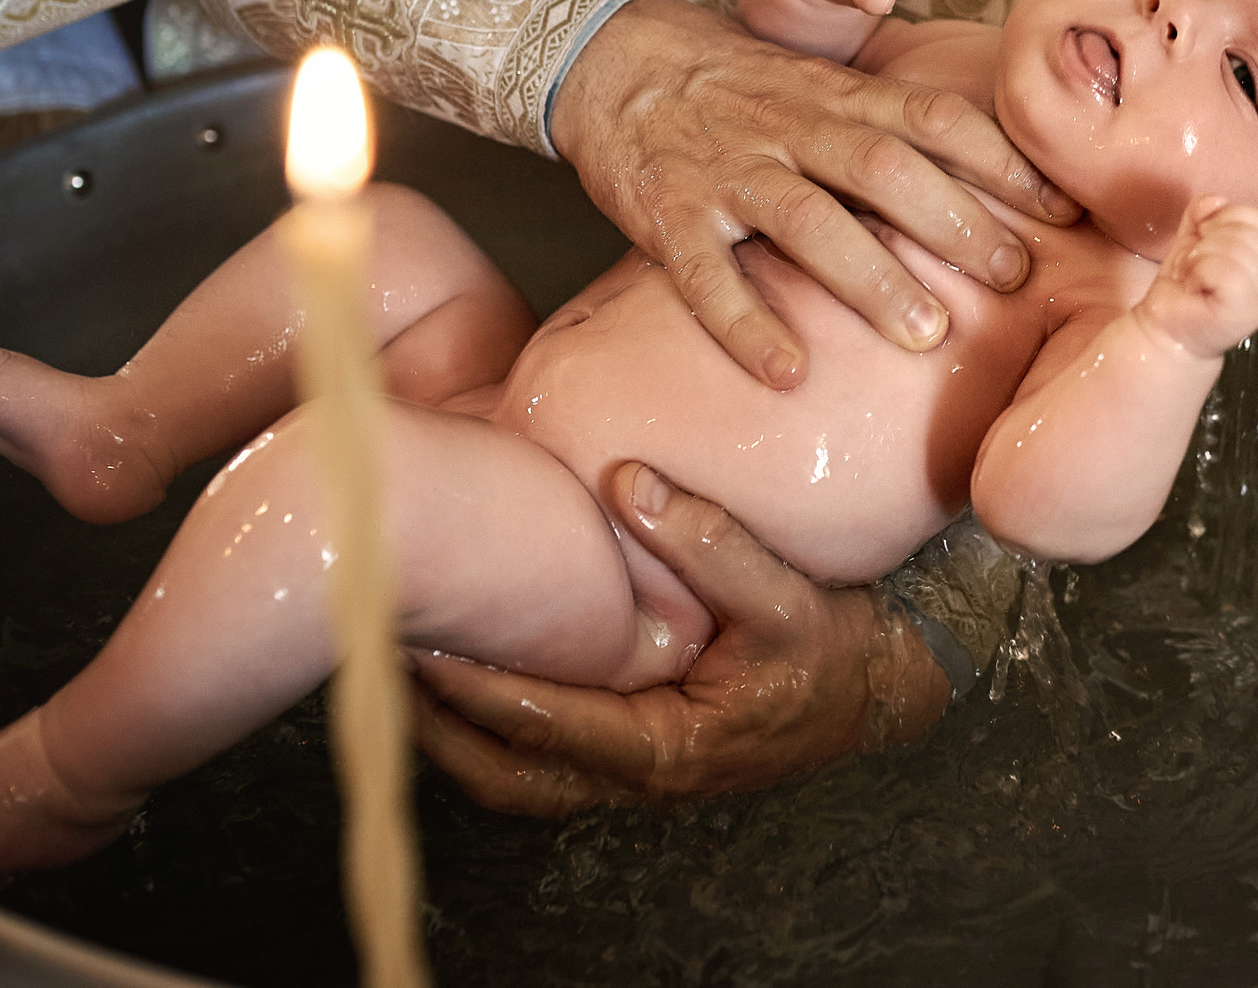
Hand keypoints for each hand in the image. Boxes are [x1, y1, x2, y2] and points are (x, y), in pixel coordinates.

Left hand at [409, 464, 951, 813]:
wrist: (880, 695)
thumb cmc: (835, 653)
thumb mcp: (788, 596)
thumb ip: (710, 540)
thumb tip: (627, 479)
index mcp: (669, 748)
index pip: (547, 725)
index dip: (477, 687)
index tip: (421, 640)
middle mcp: (640, 777)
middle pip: (506, 775)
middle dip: (437, 728)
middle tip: (377, 659)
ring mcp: (633, 776)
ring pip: (515, 776)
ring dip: (454, 731)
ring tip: (402, 661)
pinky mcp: (633, 756)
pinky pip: (542, 756)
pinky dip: (493, 723)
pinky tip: (469, 665)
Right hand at [552, 0, 1075, 386]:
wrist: (619, 61)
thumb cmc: (743, 91)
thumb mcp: (823, 89)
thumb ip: (894, 129)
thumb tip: (1003, 185)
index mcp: (837, 98)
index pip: (932, 117)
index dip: (1001, 161)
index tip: (1064, 209)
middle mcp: (789, 128)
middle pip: (881, 167)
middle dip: (953, 221)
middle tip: (1013, 276)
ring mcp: (727, 171)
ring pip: (807, 219)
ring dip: (870, 278)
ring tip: (925, 336)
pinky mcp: (666, 214)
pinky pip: (705, 274)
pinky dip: (745, 325)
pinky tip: (786, 374)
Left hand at [1132, 195, 1257, 358]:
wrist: (1166, 329)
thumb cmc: (1185, 285)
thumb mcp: (1195, 237)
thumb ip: (1205, 211)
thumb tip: (1215, 201)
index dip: (1227, 219)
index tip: (1205, 239)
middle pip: (1247, 231)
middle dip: (1209, 240)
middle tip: (1197, 264)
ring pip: (1233, 247)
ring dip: (1200, 257)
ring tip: (1195, 276)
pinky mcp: (1245, 310)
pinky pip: (1223, 269)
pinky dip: (1200, 271)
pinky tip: (1196, 287)